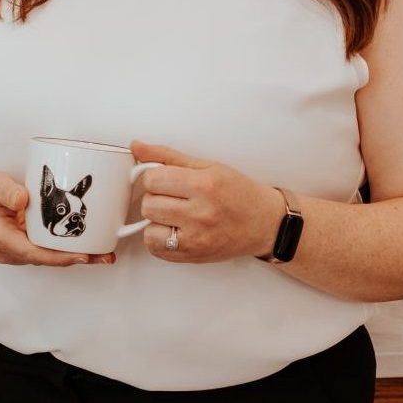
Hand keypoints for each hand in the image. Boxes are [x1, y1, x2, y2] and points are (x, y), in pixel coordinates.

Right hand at [0, 169, 115, 267]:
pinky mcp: (25, 245)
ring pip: (50, 258)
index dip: (60, 256)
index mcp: (1, 238)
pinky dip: (68, 249)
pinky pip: (48, 250)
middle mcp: (10, 250)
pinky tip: (89, 244)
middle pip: (47, 260)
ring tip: (105, 252)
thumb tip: (23, 199)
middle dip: (77, 259)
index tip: (83, 256)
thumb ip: (5, 190)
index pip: (34, 253)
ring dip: (76, 256)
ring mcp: (17, 251)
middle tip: (106, 256)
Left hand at [130, 140, 281, 262]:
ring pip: (148, 228)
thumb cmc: (240, 193)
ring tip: (176, 213)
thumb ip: (168, 157)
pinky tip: (176, 229)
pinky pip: (155, 248)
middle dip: (156, 197)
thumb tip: (137, 146)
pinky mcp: (192, 256)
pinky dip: (159, 239)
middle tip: (174, 196)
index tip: (166, 179)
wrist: (265, 223)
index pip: (152, 179)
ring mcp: (196, 239)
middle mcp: (200, 213)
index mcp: (204, 185)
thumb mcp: (208, 166)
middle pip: (148, 204)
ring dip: (157, 220)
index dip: (154, 177)